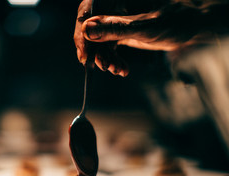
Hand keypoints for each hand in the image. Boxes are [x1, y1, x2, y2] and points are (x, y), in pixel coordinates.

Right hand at [74, 0, 228, 75]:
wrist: (193, 29)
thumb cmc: (177, 21)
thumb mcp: (146, 26)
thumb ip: (116, 28)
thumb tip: (87, 30)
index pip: (89, 8)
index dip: (81, 31)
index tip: (84, 53)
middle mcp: (114, 5)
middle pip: (90, 27)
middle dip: (95, 50)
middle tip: (102, 66)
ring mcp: (116, 19)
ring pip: (98, 40)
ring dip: (105, 58)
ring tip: (116, 69)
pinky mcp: (120, 32)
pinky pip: (108, 47)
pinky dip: (113, 60)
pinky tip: (121, 69)